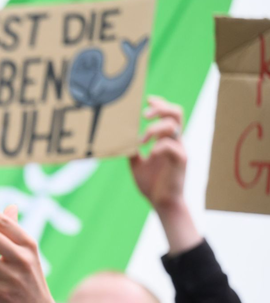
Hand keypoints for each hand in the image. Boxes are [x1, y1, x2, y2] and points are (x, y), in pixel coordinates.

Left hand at [129, 96, 187, 212]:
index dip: (160, 104)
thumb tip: (119, 140)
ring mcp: (179, 150)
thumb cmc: (152, 183)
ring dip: (155, 129)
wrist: (162, 203)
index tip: (147, 99)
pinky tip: (150, 154)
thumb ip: (132, 151)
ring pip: (174, 127)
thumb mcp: (136, 164)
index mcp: (166, 140)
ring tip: (142, 140)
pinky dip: (159, 146)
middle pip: (176, 114)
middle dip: (160, 109)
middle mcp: (175, 141)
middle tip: (144, 116)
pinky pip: (172, 146)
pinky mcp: (181, 161)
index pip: (168, 114)